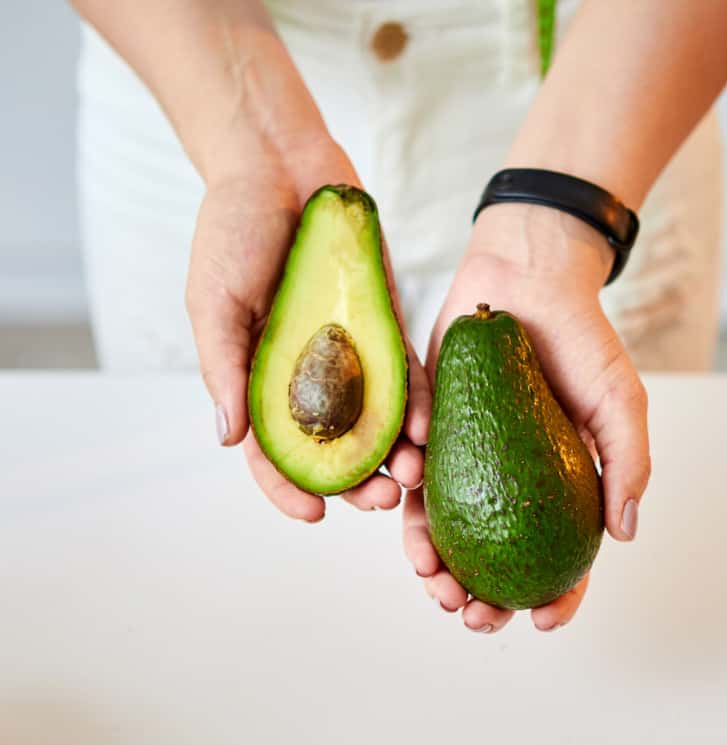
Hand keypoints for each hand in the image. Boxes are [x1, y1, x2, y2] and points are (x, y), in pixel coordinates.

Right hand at [185, 137, 429, 520]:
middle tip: (380, 501)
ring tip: (413, 476)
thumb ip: (222, 366)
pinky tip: (432, 427)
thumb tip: (227, 439)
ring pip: (376, 423)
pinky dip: (419, 404)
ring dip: (395, 454)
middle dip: (356, 482)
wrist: (281, 166)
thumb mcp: (213, 299)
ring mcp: (349, 355)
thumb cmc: (234, 230)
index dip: (288, 489)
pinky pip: (406, 375)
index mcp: (259, 380)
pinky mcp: (385, 328)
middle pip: (333, 448)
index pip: (273, 452)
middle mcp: (307, 378)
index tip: (313, 515)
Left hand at [404, 204, 650, 631]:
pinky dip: (406, 502)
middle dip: (481, 601)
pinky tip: (409, 513)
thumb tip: (623, 536)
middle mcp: (508, 481)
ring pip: (445, 530)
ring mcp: (466, 461)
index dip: (556, 598)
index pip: (560, 557)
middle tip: (473, 617)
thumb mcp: (620, 401)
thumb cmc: (580, 338)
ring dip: (434, 566)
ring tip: (432, 579)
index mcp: (558, 486)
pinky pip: (410, 478)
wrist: (525, 278)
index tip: (543, 622)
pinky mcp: (428, 431)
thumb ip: (627, 464)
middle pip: (493, 558)